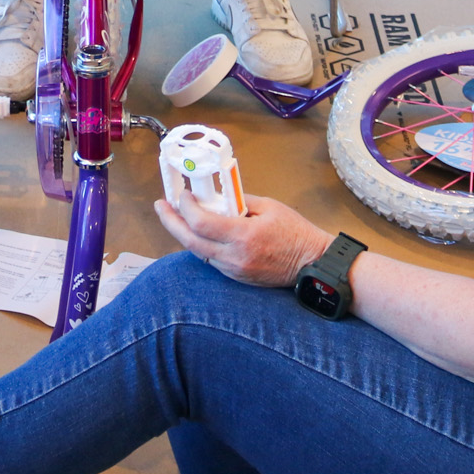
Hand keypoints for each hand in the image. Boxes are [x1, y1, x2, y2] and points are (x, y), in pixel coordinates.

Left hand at [155, 193, 334, 288]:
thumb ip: (240, 201)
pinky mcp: (236, 278)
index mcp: (244, 237)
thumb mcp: (270, 207)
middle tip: (161, 206)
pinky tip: (196, 232)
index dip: (186, 208)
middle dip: (170, 221)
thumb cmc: (296, 233)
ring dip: (184, 233)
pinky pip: (210, 260)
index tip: (182, 195)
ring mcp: (234, 271)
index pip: (201, 223)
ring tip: (175, 216)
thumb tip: (217, 196)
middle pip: (190, 241)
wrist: (312, 264)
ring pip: (197, 252)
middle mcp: (234, 258)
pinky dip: (200, 244)